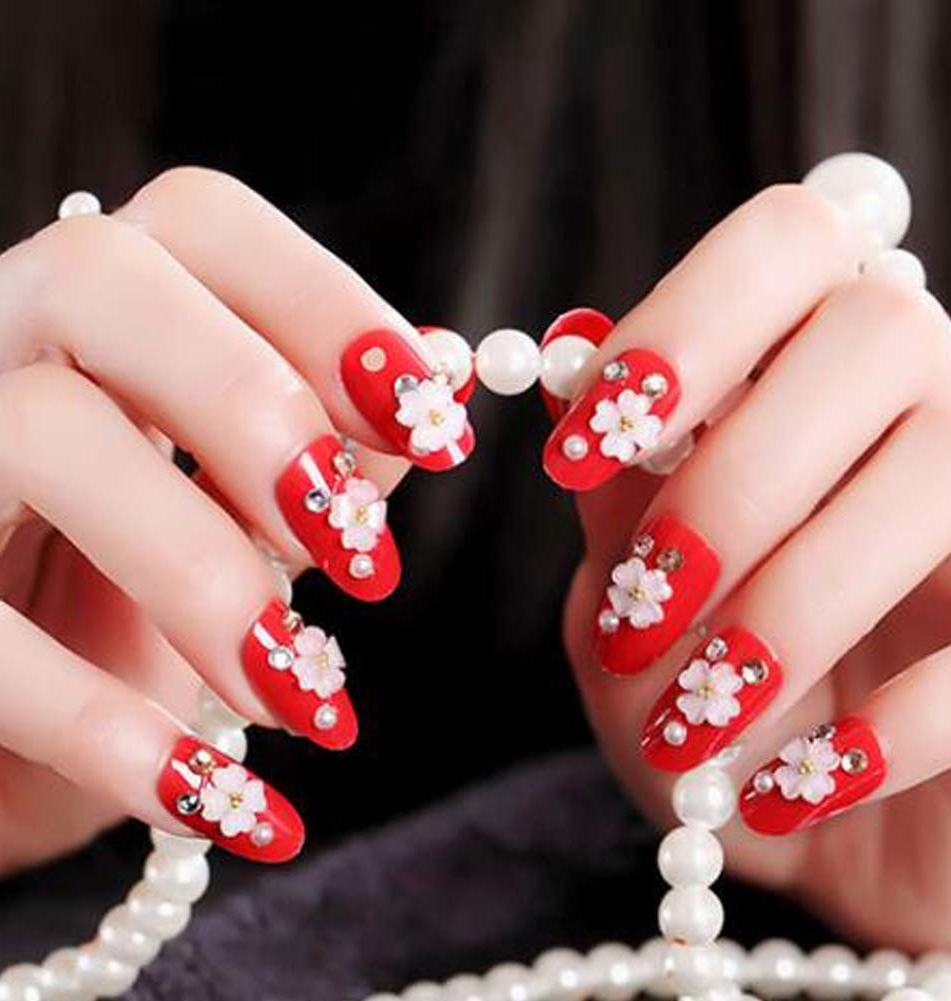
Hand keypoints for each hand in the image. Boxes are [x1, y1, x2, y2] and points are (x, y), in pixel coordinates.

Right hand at [0, 168, 474, 906]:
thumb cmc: (101, 652)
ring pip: (35, 431)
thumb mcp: (230, 554)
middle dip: (258, 403)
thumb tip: (431, 387)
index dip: (324, 301)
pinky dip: (115, 729)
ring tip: (304, 698)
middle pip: (96, 273)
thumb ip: (317, 461)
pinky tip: (222, 802)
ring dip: (207, 573)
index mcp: (82, 342)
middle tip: (365, 553)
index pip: (193, 224)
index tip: (431, 421)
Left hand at [553, 182, 950, 950]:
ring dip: (788, 612)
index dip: (682, 324)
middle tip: (638, 613)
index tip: (579, 448)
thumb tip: (574, 344)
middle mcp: (934, 411)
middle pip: (881, 329)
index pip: (792, 242)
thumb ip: (619, 496)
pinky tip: (795, 790)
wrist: (820, 848)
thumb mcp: (634, 618)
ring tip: (692, 728)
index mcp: (814, 381)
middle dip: (731, 484)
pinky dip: (883, 730)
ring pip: (938, 474)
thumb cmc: (713, 723)